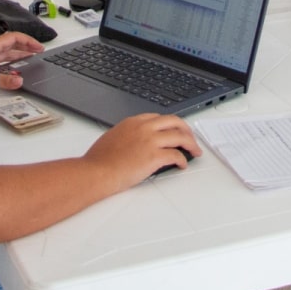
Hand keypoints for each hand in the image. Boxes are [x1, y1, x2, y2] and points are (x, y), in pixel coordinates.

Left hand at [0, 31, 44, 88]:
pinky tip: (14, 70)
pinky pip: (0, 61)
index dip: (29, 41)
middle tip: (38, 51)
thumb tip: (20, 80)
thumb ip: (4, 80)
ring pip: (6, 53)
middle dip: (27, 47)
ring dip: (19, 55)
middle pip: (12, 44)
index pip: (14, 38)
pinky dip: (10, 63)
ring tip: (30, 59)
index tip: (39, 47)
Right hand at [83, 113, 200, 192]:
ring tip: (194, 151)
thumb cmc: (99, 160)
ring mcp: (150, 141)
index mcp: (134, 122)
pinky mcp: (154, 156)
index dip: (170, 124)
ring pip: (180, 136)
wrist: (96, 171)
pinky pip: (176, 155)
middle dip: (186, 130)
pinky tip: (182, 165)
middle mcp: (144, 128)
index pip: (159, 118)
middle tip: (191, 138)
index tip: (175, 130)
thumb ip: (128, 135)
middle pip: (174, 121)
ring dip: (190, 144)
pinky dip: (182, 160)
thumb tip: (135, 143)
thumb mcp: (113, 137)